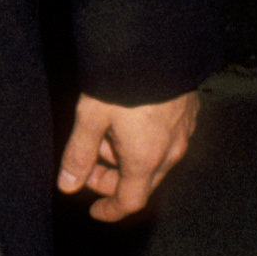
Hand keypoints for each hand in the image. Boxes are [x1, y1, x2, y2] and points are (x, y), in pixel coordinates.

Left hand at [56, 89, 200, 222]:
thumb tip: (67, 185)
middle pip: (142, 182)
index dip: (110, 210)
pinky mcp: (190, 114)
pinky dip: (146, 141)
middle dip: (113, 180)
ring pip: (155, 160)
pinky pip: (167, 140)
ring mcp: (184, 132)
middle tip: (89, 164)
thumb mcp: (90, 118)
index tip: (95, 210)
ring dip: (129, 157)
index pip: (129, 201)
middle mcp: (171, 151)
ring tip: (106, 130)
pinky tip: (128, 118)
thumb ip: (78, 154)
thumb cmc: (122, 82)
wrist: (158, 45)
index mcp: (146, 159)